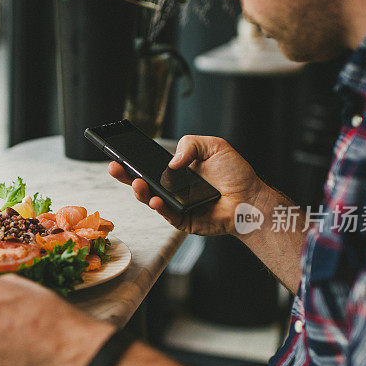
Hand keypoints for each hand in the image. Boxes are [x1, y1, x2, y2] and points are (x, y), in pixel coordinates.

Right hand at [108, 135, 265, 236]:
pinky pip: (167, 215)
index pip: (149, 165)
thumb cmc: (235, 174)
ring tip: (139, 184)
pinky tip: (156, 200)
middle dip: (126, 176)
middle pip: (143, 183)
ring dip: (141, 193)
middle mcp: (172, 188)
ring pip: (151, 199)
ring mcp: (175, 205)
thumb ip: (190, 144)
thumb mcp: (214, 146)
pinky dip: (160, 207)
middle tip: (115, 167)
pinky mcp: (183, 220)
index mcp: (176, 171)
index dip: (133, 161)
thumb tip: (171, 161)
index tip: (119, 154)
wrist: (251, 198)